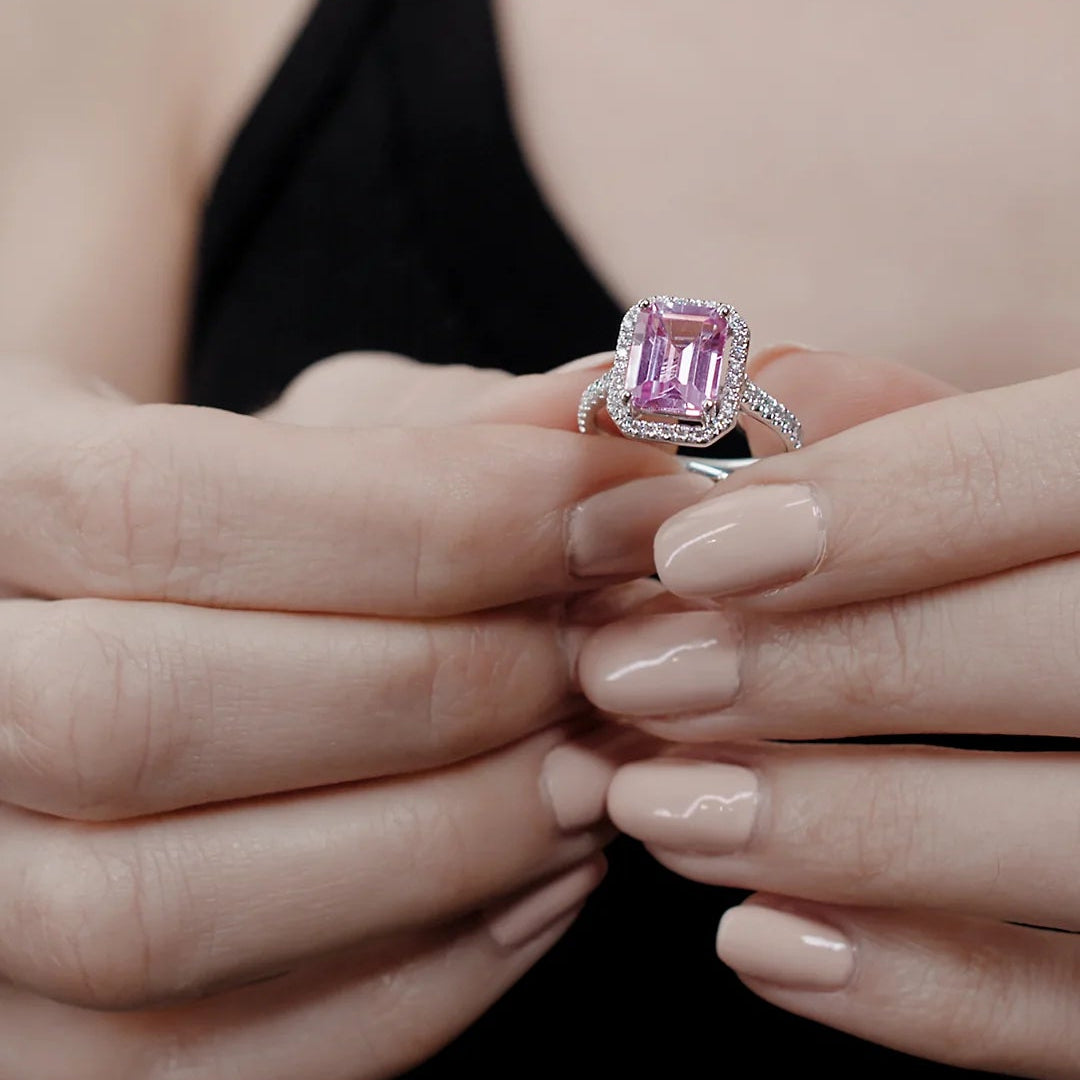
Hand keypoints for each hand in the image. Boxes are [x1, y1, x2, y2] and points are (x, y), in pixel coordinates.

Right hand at [0, 355, 688, 1078]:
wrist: (137, 637)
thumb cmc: (244, 520)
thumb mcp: (321, 437)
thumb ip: (450, 430)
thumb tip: (608, 414)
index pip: (161, 505)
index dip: (427, 517)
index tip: (613, 511)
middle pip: (148, 716)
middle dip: (438, 686)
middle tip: (604, 651)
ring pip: (164, 914)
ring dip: (446, 840)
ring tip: (589, 766)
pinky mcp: (44, 1045)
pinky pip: (222, 1060)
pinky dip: (428, 975)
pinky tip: (543, 873)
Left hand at [580, 346, 1079, 1076]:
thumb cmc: (1051, 547)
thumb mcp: (1016, 457)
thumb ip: (914, 426)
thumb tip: (774, 398)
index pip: (1054, 476)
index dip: (872, 508)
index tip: (686, 550)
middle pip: (1054, 653)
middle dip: (817, 668)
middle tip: (629, 676)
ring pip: (1065, 844)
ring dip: (834, 831)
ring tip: (652, 807)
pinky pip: (1072, 1010)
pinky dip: (913, 988)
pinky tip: (757, 943)